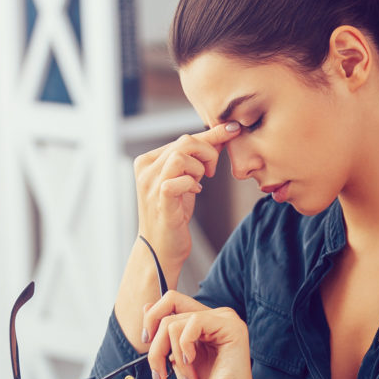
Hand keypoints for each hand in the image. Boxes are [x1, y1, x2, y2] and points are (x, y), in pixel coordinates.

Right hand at [133, 122, 241, 269]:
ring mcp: (150, 184)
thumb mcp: (186, 180)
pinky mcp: (160, 199)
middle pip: (184, 142)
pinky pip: (180, 179)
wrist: (161, 249)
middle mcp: (145, 170)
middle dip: (208, 154)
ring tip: (199, 182)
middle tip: (211, 172)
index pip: (183, 138)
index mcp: (148, 161)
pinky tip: (194, 192)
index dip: (211, 136)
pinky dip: (192, 183)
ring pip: (181, 156)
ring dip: (199, 168)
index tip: (233, 129)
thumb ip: (197, 158)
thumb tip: (222, 135)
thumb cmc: (173, 214)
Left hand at [143, 290, 256, 378]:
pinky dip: (185, 349)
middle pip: (168, 309)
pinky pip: (193, 323)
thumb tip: (146, 307)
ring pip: (174, 322)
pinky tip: (194, 364)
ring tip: (186, 375)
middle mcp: (215, 316)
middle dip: (156, 344)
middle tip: (159, 369)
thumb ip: (165, 334)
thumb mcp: (176, 359)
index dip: (151, 319)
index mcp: (204, 322)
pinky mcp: (231, 326)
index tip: (147, 343)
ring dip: (172, 355)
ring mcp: (225, 319)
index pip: (170, 301)